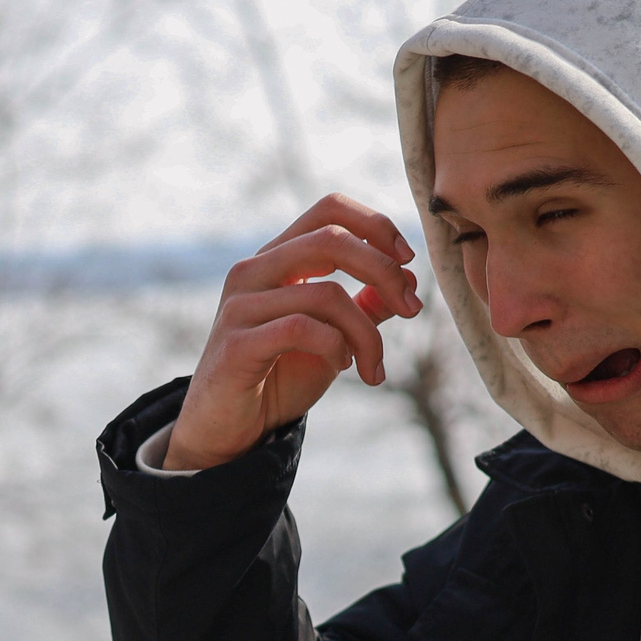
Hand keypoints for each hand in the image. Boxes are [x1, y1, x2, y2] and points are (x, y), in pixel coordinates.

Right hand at [164, 195, 421, 470]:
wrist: (228, 431)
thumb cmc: (277, 380)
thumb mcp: (333, 338)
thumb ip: (363, 307)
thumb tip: (409, 279)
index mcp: (275, 259)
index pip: (328, 209)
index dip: (375, 225)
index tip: (408, 259)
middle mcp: (253, 271)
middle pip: (332, 238)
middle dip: (384, 271)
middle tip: (411, 309)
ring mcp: (241, 305)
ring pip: (327, 293)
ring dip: (367, 333)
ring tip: (373, 365)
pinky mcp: (237, 343)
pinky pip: (303, 329)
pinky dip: (336, 348)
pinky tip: (343, 368)